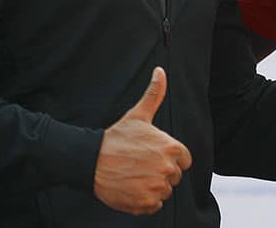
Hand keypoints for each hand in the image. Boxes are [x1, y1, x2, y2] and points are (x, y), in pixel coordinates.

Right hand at [93, 67, 192, 214]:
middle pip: (175, 176)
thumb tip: (160, 71)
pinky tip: (132, 188)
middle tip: (141, 165)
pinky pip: (154, 205)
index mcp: (172, 148)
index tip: (152, 155)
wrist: (91, 161)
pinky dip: (145, 200)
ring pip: (165, 191)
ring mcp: (157, 187)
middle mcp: (168, 168)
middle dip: (161, 172)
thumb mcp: (138, 114)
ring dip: (153, 187)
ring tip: (135, 176)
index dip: (170, 157)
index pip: (184, 160)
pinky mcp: (145, 203)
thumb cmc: (116, 137)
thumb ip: (154, 94)